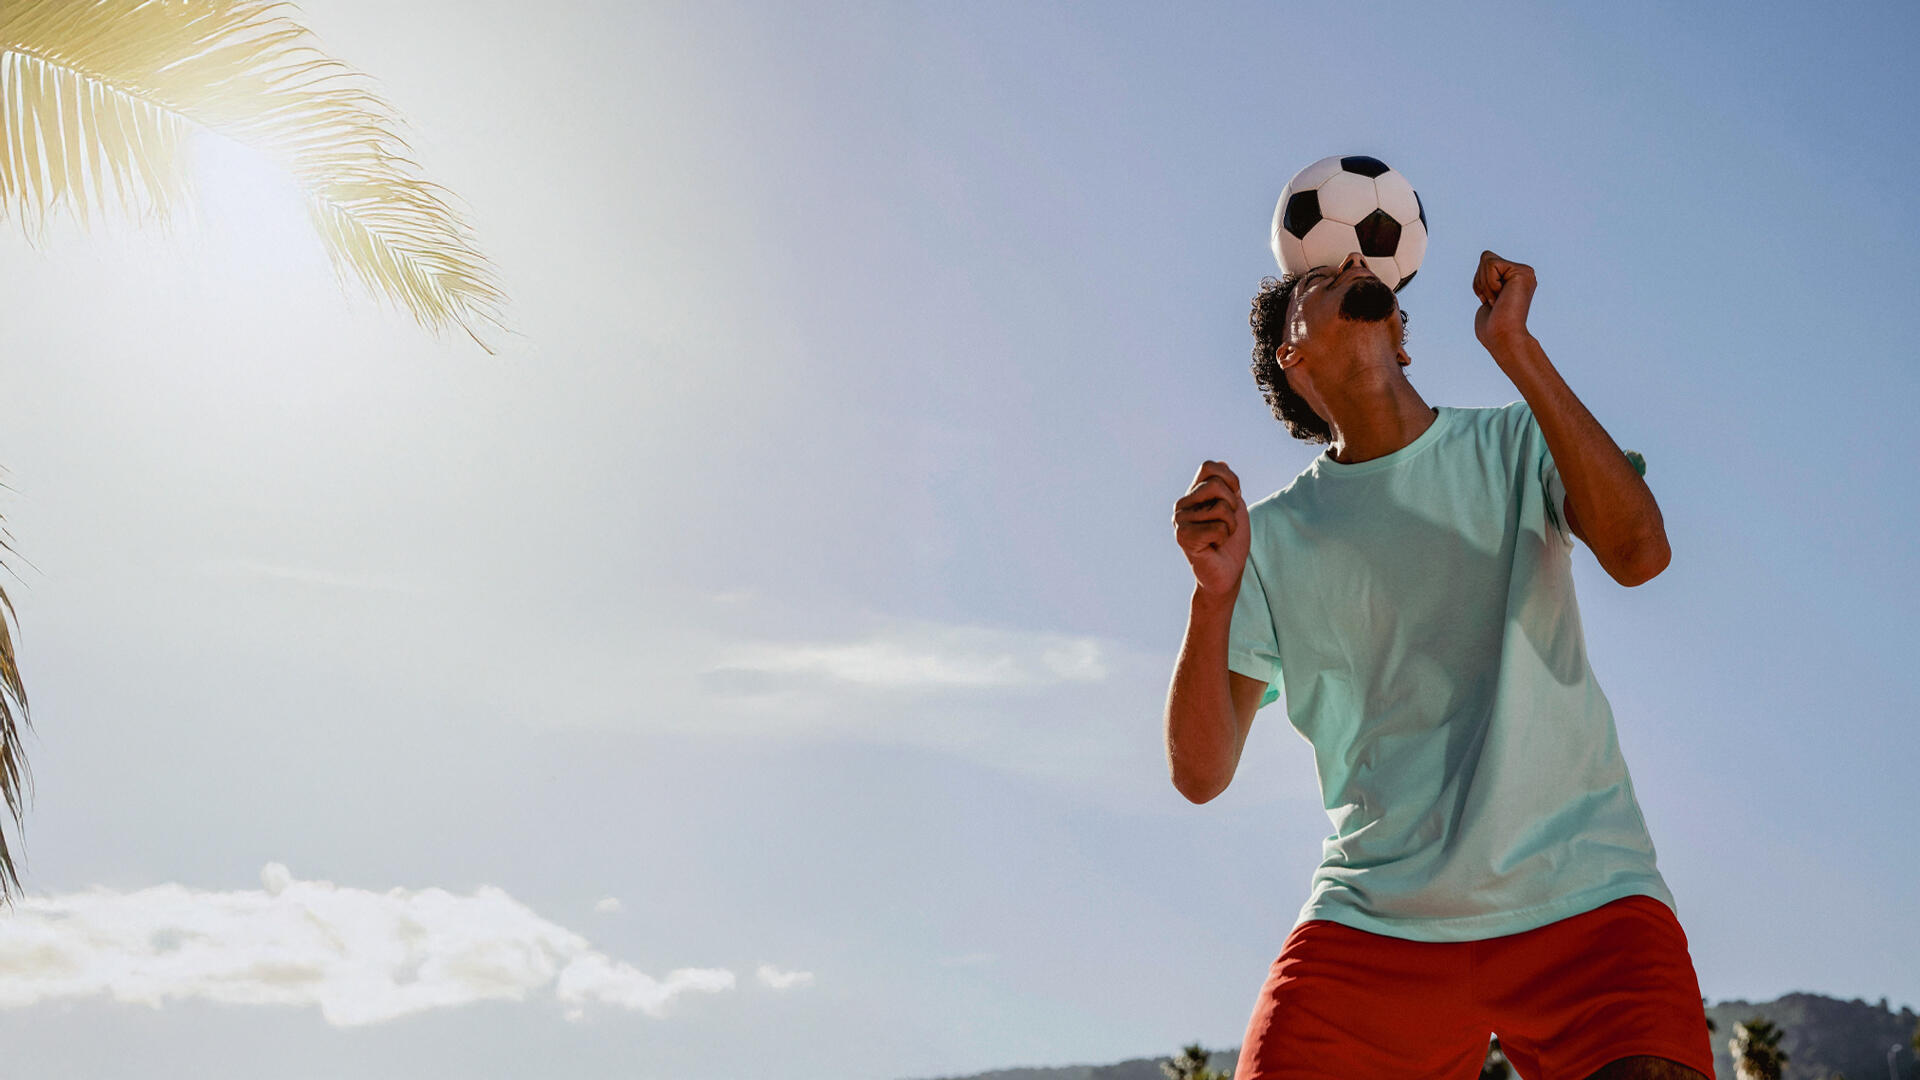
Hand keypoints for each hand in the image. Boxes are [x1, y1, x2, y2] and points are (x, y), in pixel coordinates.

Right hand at [1172, 460, 1250, 595]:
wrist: (1227, 573)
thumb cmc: (1231, 542)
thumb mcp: (1235, 507)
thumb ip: (1228, 486)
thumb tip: (1221, 463)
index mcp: (1192, 494)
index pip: (1210, 467)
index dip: (1230, 480)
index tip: (1233, 501)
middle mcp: (1182, 505)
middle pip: (1216, 485)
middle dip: (1232, 506)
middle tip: (1226, 525)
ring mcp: (1179, 521)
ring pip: (1221, 508)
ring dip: (1230, 525)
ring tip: (1219, 537)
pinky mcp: (1183, 537)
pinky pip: (1218, 527)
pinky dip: (1224, 537)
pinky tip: (1214, 547)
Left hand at [1472, 250, 1535, 351]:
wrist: (1503, 338)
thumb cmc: (1492, 327)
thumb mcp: (1487, 297)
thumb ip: (1488, 280)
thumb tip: (1486, 263)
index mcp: (1515, 278)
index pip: (1486, 262)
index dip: (1480, 283)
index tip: (1491, 302)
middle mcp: (1523, 272)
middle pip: (1486, 257)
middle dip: (1481, 281)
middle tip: (1494, 302)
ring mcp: (1525, 272)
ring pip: (1487, 258)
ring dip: (1484, 284)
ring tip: (1498, 301)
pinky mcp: (1522, 272)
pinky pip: (1491, 264)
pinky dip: (1489, 284)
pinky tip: (1500, 298)